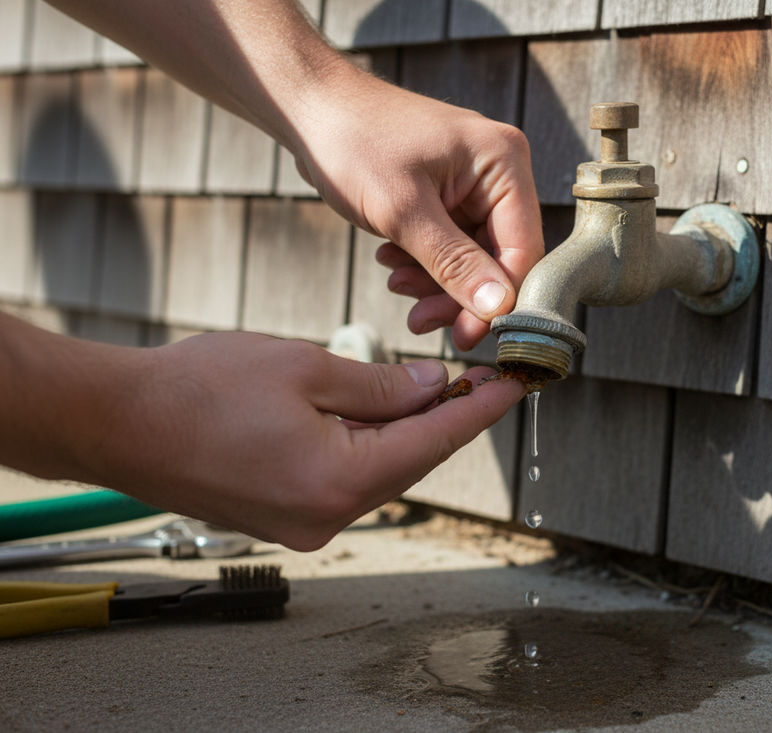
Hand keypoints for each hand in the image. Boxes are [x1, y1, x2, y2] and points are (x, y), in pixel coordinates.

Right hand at [64, 332, 524, 550]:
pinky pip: (346, 479)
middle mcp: (327, 516)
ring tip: (429, 385)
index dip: (480, 410)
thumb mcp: (305, 368)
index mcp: (339, 481)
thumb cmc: (198, 389)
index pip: (435, 442)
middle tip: (476, 375)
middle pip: (411, 461)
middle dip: (445, 416)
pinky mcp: (283, 517)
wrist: (117, 421)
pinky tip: (376, 412)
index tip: (515, 385)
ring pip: (379, 471)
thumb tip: (429, 387)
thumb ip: (379, 385)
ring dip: (405, 430)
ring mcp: (304, 523)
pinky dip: (367, 445)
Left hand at [290, 67, 543, 350]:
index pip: (523, 249)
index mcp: (503, 162)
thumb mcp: (403, 211)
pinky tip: (393, 264)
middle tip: (420, 320)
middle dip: (458, 294)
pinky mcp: (450, 194)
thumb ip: (454, 263)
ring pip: (474, 258)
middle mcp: (499, 171)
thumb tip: (496, 309)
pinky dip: (425, 264)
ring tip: (397, 285)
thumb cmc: (353, 141)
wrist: (310, 107)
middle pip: (500, 258)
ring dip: (437, 282)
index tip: (466, 337)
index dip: (497, 301)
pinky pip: (452, 245)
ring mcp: (474, 183)